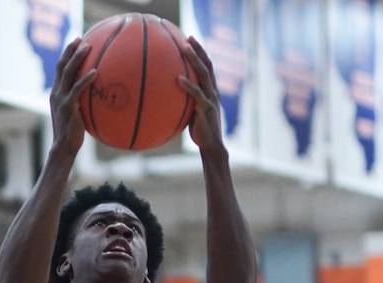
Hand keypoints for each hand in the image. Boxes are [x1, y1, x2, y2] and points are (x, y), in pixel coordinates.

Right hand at [50, 37, 95, 156]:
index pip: (59, 69)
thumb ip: (81, 103)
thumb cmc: (72, 134)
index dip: (67, 54)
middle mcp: (56, 93)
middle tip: (81, 39)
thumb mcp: (76, 115)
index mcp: (56, 94)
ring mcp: (61, 99)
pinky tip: (95, 72)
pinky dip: (86, 79)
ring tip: (88, 47)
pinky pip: (77, 89)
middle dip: (70, 50)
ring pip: (67, 73)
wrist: (64, 148)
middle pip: (61, 66)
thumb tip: (97, 98)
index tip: (76, 42)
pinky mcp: (67, 107)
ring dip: (77, 58)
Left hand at [179, 37, 223, 152]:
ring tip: (185, 49)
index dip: (201, 53)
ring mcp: (211, 99)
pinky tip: (178, 79)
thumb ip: (186, 103)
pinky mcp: (206, 109)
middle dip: (199, 50)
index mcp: (211, 91)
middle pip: (207, 65)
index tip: (191, 40)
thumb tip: (170, 97)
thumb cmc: (199, 131)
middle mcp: (213, 91)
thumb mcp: (193, 113)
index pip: (208, 67)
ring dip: (195, 60)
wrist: (211, 146)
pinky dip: (188, 86)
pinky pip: (197, 94)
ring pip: (204, 75)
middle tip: (189, 37)